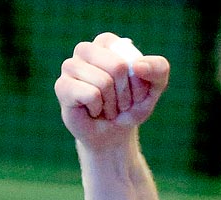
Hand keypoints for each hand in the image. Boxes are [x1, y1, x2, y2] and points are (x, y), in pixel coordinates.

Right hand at [54, 33, 170, 147]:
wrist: (114, 135)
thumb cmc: (130, 107)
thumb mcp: (153, 88)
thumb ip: (158, 69)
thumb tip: (137, 66)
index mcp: (107, 43)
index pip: (131, 57)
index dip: (138, 81)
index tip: (133, 91)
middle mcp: (85, 49)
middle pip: (117, 66)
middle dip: (125, 94)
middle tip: (119, 103)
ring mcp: (70, 66)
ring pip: (104, 82)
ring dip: (112, 104)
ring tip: (106, 108)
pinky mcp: (62, 86)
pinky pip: (90, 94)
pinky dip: (99, 109)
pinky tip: (93, 111)